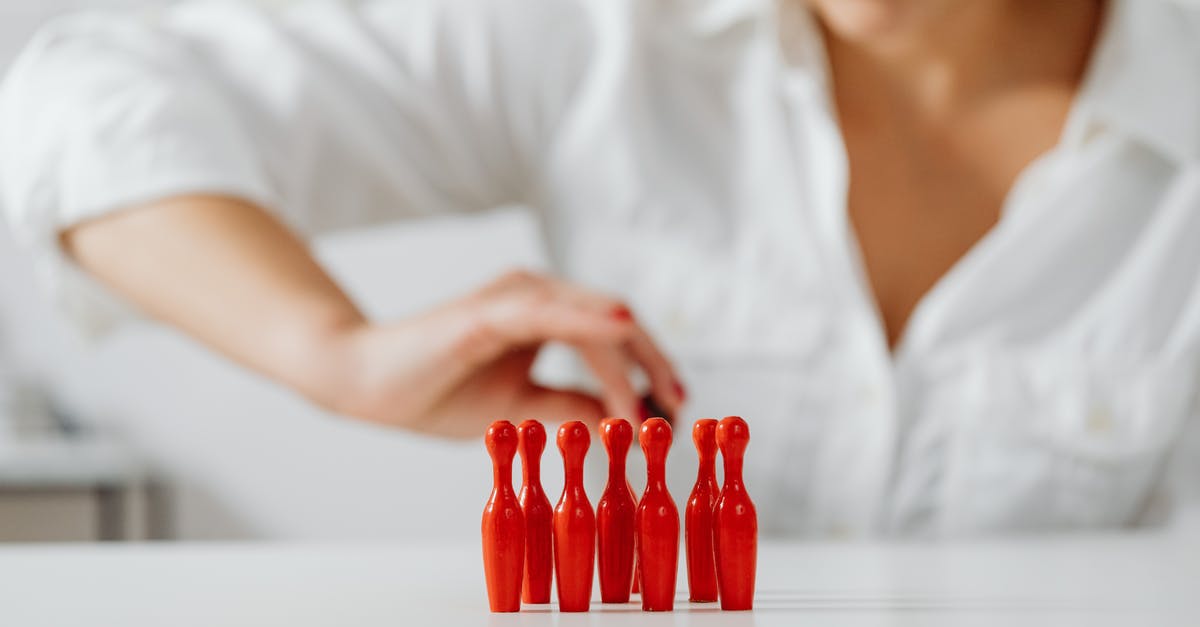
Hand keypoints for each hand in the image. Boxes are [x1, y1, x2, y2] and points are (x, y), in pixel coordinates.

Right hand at [314, 270, 685, 437]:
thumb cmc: (438, 391)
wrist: (367, 385)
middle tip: (678, 411)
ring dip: (631, 362)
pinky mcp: (489, 311)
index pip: (614, 334)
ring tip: (655, 405)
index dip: (652, 370)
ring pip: (593, 320)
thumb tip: (625, 422)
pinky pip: (549, 312)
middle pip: (617, 320)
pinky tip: (621, 327)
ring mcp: (513, 297)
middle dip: (656, 366)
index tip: (675, 411)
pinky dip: (589, 318)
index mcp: (543, 315)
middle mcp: (535, 295)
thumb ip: (573, 408)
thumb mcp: (523, 409)